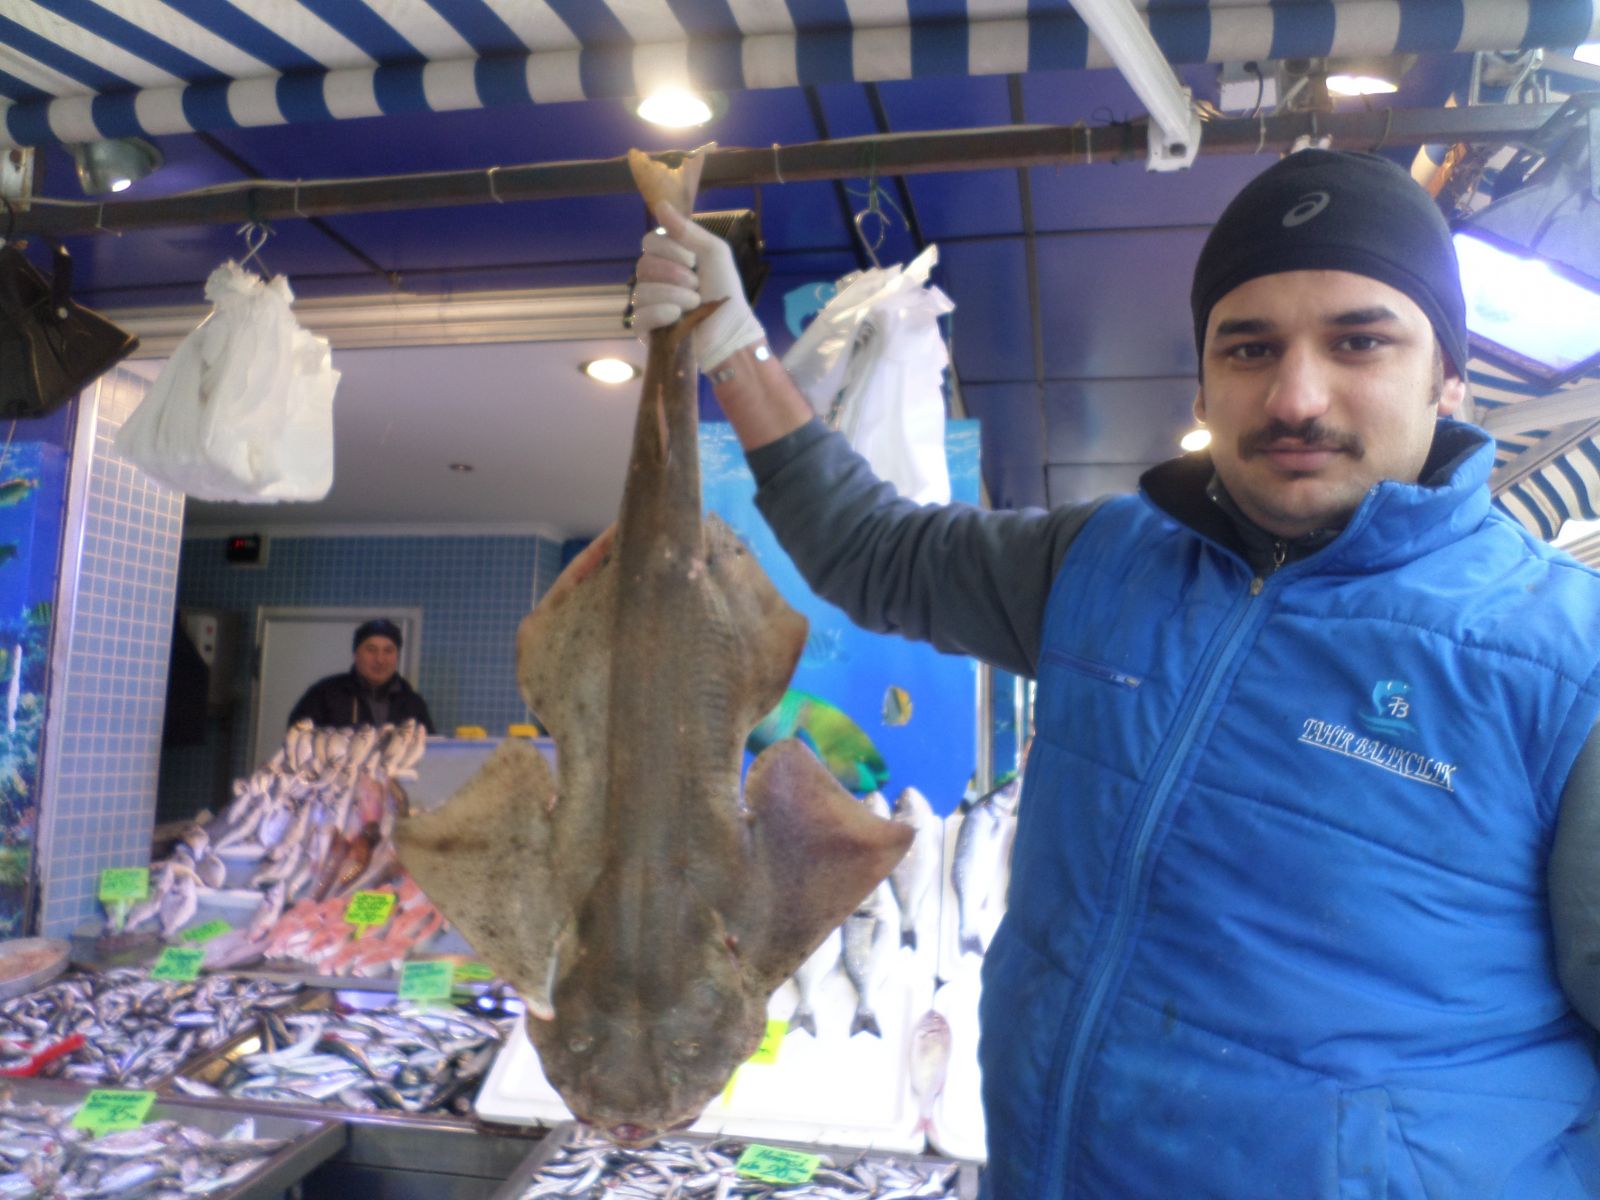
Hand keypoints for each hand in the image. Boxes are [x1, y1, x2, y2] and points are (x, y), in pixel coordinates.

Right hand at [631, 201, 766, 374]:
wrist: (731, 331)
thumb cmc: (725, 292)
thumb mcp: (713, 253)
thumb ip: (687, 230)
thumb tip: (660, 204)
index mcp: (669, 260)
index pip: (649, 242)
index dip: (669, 250)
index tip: (692, 261)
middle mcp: (656, 279)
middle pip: (643, 265)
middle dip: (674, 275)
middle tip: (696, 285)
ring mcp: (650, 305)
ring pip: (642, 291)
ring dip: (674, 296)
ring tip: (694, 304)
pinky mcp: (647, 329)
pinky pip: (638, 316)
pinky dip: (660, 315)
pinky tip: (676, 317)